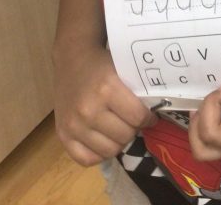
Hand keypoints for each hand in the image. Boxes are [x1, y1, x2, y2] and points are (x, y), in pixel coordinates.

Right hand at [53, 44, 156, 165]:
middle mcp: (88, 109)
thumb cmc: (102, 64)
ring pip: (109, 151)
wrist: (72, 60)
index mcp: (107, 88)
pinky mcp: (62, 135)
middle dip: (133, 129)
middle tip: (132, 122)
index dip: (148, 118)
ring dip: (118, 142)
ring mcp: (73, 124)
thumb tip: (157, 112)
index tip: (150, 116)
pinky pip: (87, 159)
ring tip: (119, 129)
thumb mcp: (123, 70)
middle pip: (125, 136)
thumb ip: (137, 91)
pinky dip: (99, 154)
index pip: (138, 117)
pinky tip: (103, 140)